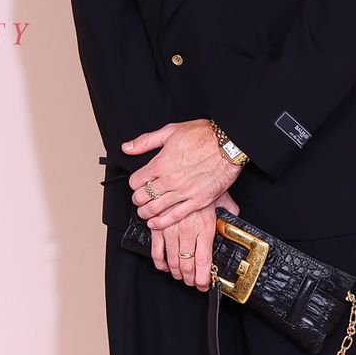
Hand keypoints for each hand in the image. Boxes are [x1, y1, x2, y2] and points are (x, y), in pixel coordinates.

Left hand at [124, 119, 240, 233]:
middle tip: (139, 200)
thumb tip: (127, 147)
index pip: (135, 181)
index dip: (134, 184)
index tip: (137, 184)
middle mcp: (170, 179)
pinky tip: (155, 223)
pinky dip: (162, 222)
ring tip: (145, 212)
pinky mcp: (198, 201)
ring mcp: (184, 192)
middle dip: (138, 199)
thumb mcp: (170, 131)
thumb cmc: (202, 135)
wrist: (228, 144)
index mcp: (161, 163)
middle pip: (143, 197)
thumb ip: (146, 141)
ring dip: (145, 212)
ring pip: (155, 209)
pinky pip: (175, 216)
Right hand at [152, 187, 239, 289]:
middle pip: (187, 265)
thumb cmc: (204, 181)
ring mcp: (171, 229)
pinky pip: (156, 250)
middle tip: (192, 282)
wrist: (184, 167)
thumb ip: (228, 211)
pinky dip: (160, 262)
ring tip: (181, 276)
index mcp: (205, 226)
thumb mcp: (221, 197)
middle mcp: (188, 230)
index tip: (203, 285)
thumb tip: (235, 218)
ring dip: (176, 273)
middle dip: (190, 278)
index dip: (203, 277)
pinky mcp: (157, 225)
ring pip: (172, 261)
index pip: (204, 260)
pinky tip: (165, 266)